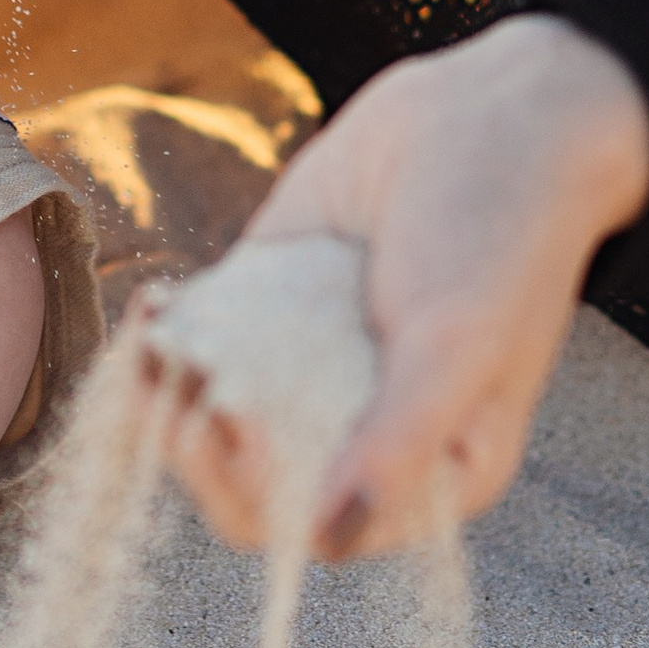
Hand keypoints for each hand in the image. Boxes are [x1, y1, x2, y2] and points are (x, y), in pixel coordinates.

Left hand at [159, 15, 648, 559]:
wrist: (489, 111)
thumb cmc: (500, 235)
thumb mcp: (458, 345)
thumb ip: (397, 445)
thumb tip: (329, 536)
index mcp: (430, 469)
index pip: (313, 527)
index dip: (255, 493)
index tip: (227, 421)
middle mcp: (363, 429)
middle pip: (247, 480)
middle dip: (194, 444)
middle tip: (170, 381)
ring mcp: (310, 366)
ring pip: (213, 414)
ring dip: (166, 392)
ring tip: (148, 342)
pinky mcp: (271, 303)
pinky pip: (205, 342)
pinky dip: (168, 334)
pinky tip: (154, 307)